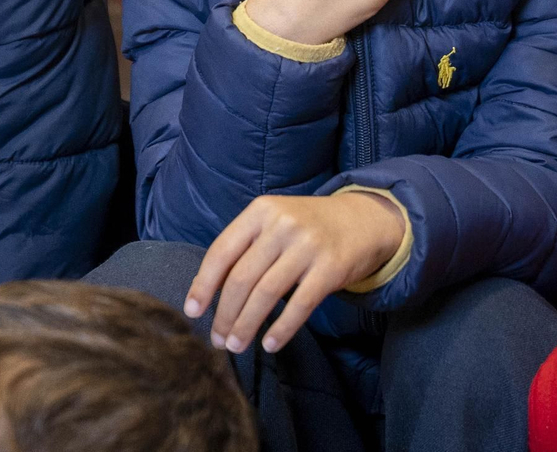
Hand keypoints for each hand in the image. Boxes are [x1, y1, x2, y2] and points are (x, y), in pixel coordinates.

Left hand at [185, 192, 405, 353]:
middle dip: (224, 313)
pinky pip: (300, 305)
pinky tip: (269, 344)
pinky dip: (281, 328)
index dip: (203, 284)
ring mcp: (308, 246)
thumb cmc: (307, 226)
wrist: (364, 219)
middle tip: (217, 339)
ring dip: (246, 325)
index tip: (192, 311)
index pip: (221, 251)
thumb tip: (210, 290)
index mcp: (259, 212)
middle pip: (241, 277)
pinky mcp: (332, 268)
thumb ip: (245, 246)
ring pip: (266, 294)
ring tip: (236, 345)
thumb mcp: (273, 221)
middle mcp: (281, 225)